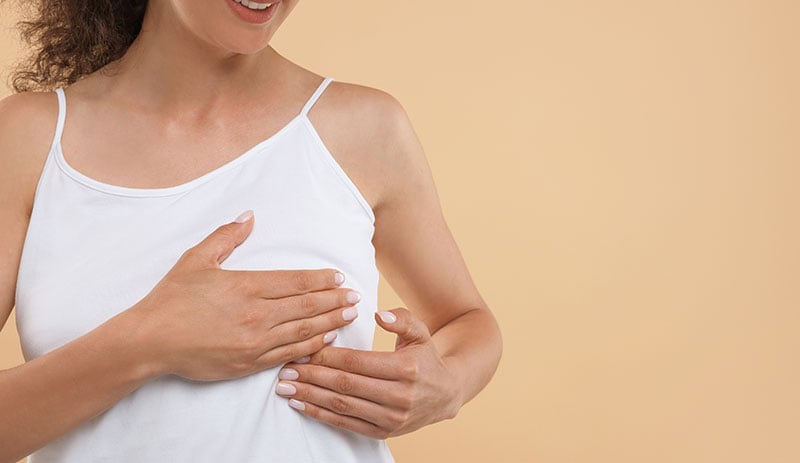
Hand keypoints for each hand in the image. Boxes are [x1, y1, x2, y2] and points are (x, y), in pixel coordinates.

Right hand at [128, 210, 361, 381]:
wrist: (150, 341)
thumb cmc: (171, 299)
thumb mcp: (196, 259)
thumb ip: (226, 236)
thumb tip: (249, 216)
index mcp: (247, 286)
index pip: (296, 282)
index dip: (321, 280)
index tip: (339, 277)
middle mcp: (257, 314)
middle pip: (307, 306)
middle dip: (334, 301)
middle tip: (355, 297)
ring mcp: (255, 342)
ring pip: (303, 331)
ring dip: (330, 322)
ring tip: (349, 316)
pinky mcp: (249, 363)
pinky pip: (288, 354)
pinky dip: (310, 346)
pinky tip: (325, 340)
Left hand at [274, 307, 462, 438]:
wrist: (445, 394)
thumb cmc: (425, 358)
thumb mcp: (420, 332)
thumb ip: (402, 319)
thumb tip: (380, 314)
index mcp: (406, 368)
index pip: (357, 361)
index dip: (327, 356)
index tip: (303, 349)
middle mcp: (399, 396)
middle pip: (345, 384)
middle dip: (312, 376)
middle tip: (286, 369)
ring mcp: (392, 417)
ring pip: (342, 405)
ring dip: (310, 396)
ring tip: (286, 387)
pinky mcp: (384, 432)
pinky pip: (346, 424)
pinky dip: (321, 415)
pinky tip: (302, 405)